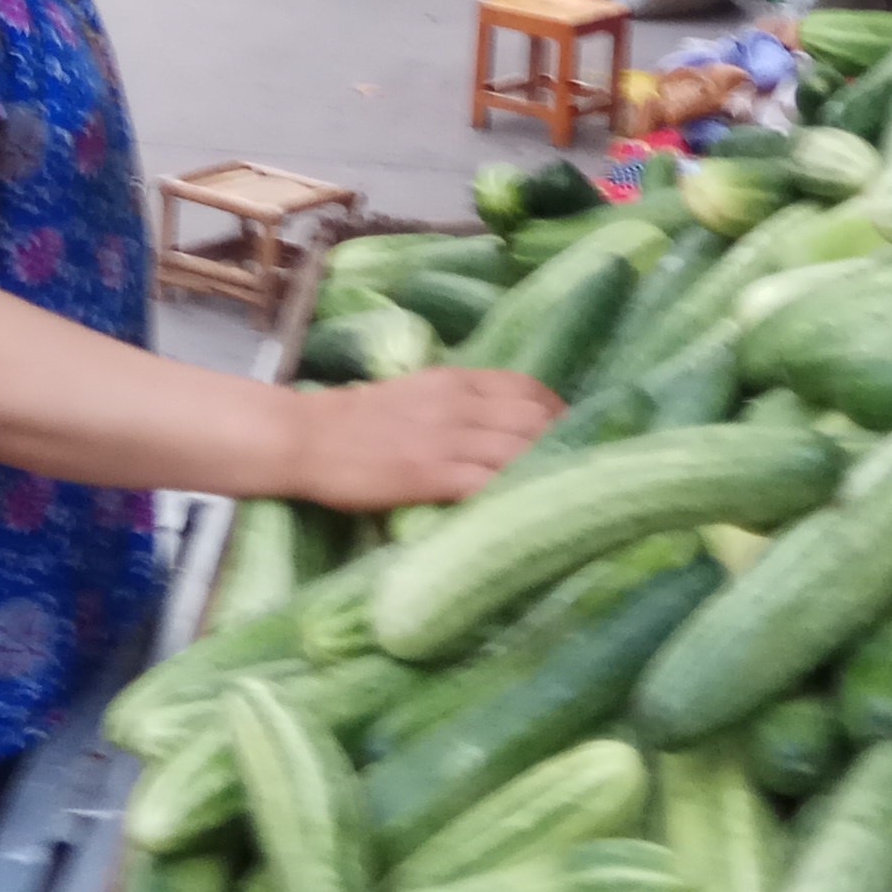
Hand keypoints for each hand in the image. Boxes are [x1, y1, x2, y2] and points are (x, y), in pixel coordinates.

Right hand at [284, 366, 558, 508]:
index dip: (558, 410)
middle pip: (533, 418)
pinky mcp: (431, 474)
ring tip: (570, 493)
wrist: (307, 436)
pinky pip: (489, 482)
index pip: (525, 387)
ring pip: (520, 449)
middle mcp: (459, 404)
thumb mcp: (415, 393)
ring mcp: (446, 439)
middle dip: (566, 442)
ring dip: (550, 470)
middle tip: (584, 468)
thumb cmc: (356, 420)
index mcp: (454, 380)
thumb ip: (457, 401)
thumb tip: (496, 421)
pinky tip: (530, 510)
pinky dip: (515, 494)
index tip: (576, 431)